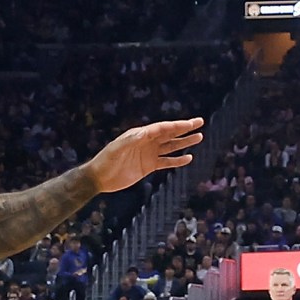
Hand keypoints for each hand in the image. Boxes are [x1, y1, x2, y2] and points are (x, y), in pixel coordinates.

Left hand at [89, 119, 203, 192]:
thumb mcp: (117, 148)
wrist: (99, 177)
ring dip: (184, 142)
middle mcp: (146, 142)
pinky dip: (177, 160)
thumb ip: (131, 140)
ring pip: (171, 146)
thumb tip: (145, 132)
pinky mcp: (149, 166)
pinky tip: (188, 158)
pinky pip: (166, 162)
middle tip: (199, 122)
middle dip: (184, 128)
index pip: (162, 128)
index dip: (177, 125)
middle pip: (169, 133)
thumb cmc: (106, 160)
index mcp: (140, 135)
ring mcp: (149, 154)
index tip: (190, 123)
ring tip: (199, 137)